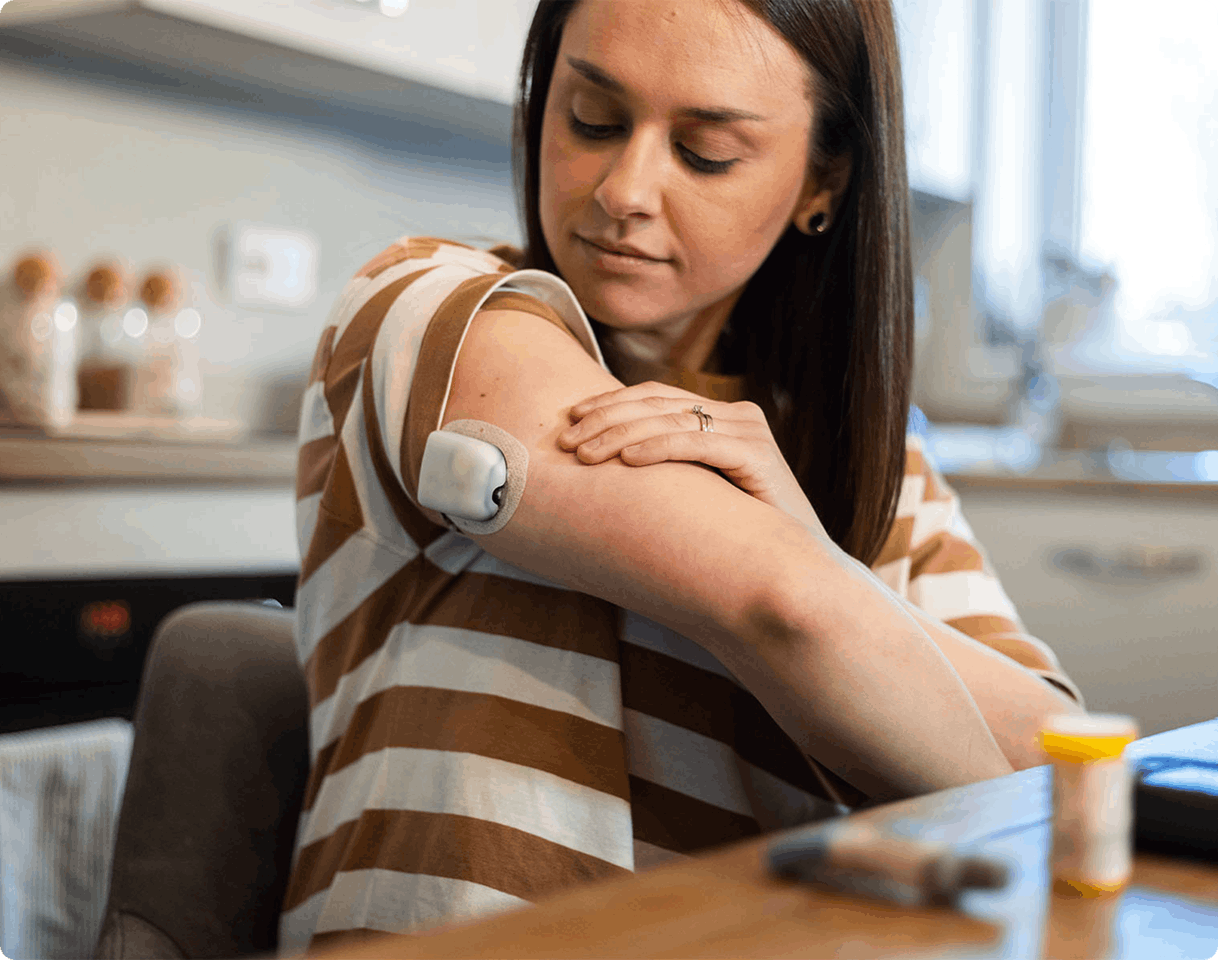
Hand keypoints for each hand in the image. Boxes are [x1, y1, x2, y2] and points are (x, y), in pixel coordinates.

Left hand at [559, 381, 825, 535]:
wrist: (794, 572)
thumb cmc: (735, 541)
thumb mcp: (692, 495)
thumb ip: (664, 472)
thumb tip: (597, 467)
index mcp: (722, 418)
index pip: (656, 396)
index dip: (610, 403)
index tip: (570, 418)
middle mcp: (738, 416)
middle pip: (659, 403)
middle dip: (606, 419)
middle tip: (567, 441)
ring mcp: (751, 432)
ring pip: (672, 420)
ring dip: (621, 435)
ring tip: (585, 454)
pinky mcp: (759, 456)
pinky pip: (697, 444)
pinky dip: (658, 448)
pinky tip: (626, 461)